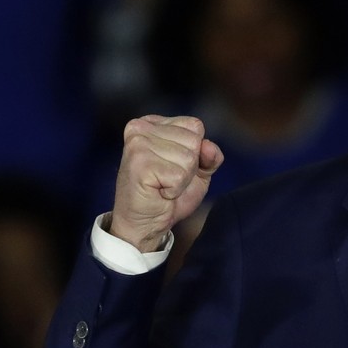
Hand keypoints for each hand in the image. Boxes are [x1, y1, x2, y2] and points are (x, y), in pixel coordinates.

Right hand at [108, 115, 223, 252]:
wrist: (144, 224)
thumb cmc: (165, 195)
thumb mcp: (197, 171)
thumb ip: (209, 155)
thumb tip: (208, 147)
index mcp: (152, 123)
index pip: (195, 126)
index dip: (195, 152)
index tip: (173, 166)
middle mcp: (141, 128)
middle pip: (193, 141)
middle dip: (188, 167)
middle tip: (166, 179)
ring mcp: (138, 144)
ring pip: (188, 159)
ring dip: (181, 180)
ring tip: (162, 185)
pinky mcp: (139, 163)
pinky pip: (179, 175)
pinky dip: (174, 190)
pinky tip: (158, 192)